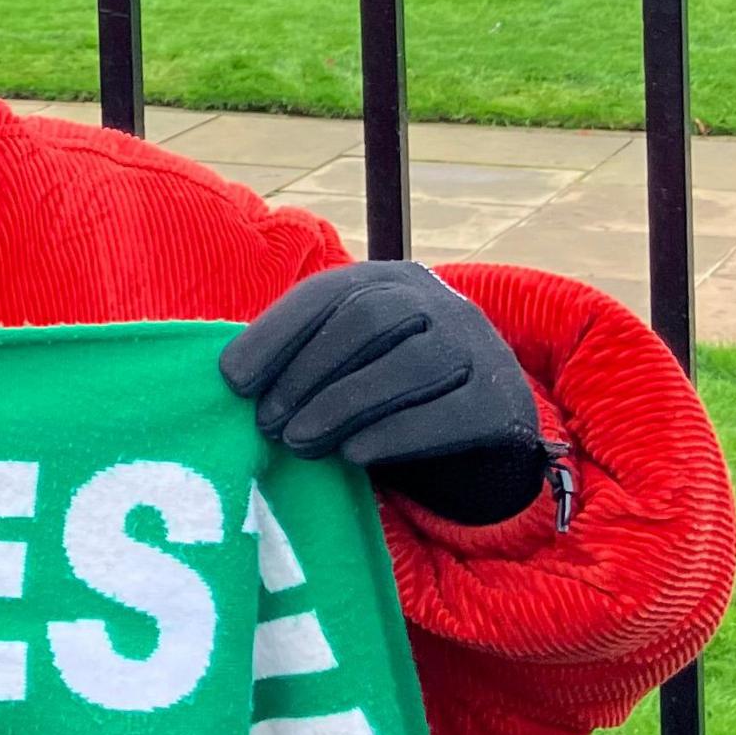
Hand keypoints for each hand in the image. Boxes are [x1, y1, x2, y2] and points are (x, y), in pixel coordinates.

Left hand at [221, 262, 547, 525]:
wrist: (481, 431)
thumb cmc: (390, 392)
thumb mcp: (349, 360)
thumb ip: (302, 357)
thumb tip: (232, 377)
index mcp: (391, 280)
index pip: (329, 293)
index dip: (275, 333)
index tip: (232, 380)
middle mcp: (440, 301)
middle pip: (369, 320)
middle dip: (306, 373)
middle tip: (266, 423)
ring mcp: (479, 347)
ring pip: (410, 363)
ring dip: (342, 405)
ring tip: (297, 443)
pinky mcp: (503, 402)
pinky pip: (449, 414)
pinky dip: (395, 434)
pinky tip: (353, 455)